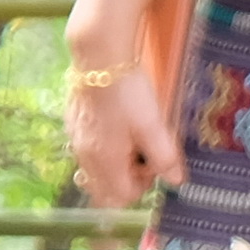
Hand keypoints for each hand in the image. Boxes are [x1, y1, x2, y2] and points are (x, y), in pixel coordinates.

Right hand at [63, 0, 194, 212]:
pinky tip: (116, 125)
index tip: (154, 163)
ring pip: (94, 170)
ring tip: (131, 139)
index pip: (121, 197)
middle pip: (103, 189)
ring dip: (115, 164)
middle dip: (126, 181)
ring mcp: (76, 137)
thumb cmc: (128, 90)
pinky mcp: (73, 120)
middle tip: (143, 155)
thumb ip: (165, 157)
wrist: (99, 52)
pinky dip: (103, 148)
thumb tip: (176, 182)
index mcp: (104, 160)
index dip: (142, 186)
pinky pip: (87, 148)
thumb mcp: (153, 125)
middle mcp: (84, 154)